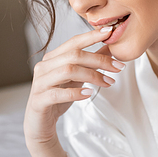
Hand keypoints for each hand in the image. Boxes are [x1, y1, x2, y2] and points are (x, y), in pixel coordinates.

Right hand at [24, 28, 124, 147]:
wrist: (40, 124)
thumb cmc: (58, 99)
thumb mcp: (77, 79)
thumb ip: (89, 63)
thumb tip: (109, 48)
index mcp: (52, 58)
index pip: (73, 42)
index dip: (92, 36)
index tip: (110, 32)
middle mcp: (44, 67)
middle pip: (74, 55)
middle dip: (99, 60)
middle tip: (118, 67)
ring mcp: (40, 83)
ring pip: (68, 70)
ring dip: (92, 75)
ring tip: (108, 83)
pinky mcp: (39, 100)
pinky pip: (58, 93)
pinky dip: (76, 92)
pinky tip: (88, 93)